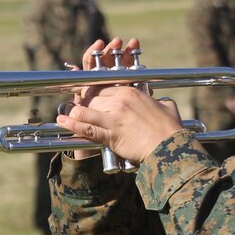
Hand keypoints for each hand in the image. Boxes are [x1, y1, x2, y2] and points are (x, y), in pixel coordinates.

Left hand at [59, 37, 182, 162]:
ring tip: (66, 114)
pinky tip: (63, 122)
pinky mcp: (110, 135)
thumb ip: (160, 101)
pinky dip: (73, 125)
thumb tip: (161, 101)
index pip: (105, 86)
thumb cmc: (171, 129)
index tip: (89, 94)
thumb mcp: (167, 107)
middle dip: (84, 102)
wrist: (170, 148)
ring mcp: (113, 118)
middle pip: (93, 97)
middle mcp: (120, 101)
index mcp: (131, 92)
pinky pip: (87, 128)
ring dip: (75, 112)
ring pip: (86, 110)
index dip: (95, 92)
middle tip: (78, 106)